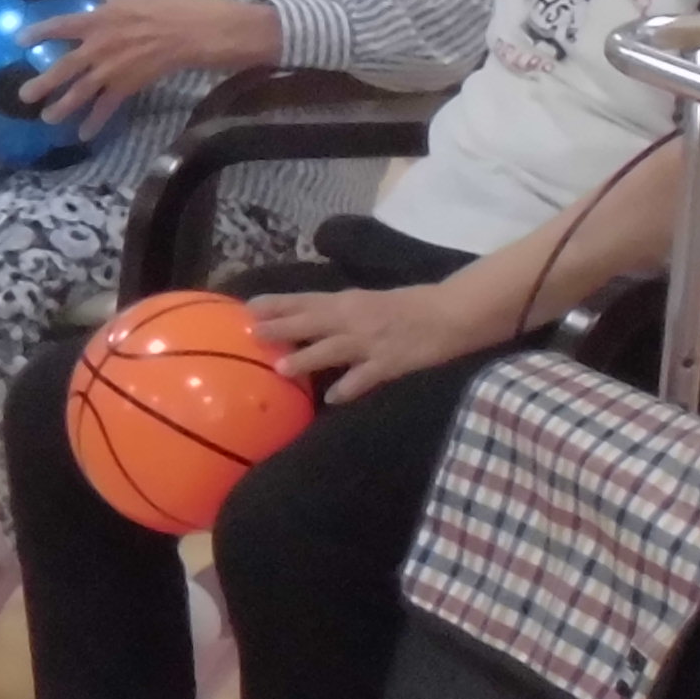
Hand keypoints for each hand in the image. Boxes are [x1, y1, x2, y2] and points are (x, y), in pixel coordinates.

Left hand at [16, 0, 282, 136]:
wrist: (192, 32)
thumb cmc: (166, 9)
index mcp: (99, 19)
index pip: (61, 25)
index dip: (38, 32)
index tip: (19, 40)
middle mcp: (99, 44)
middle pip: (64, 66)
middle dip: (42, 82)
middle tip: (23, 95)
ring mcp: (112, 67)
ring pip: (81, 91)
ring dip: (62, 107)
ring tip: (46, 119)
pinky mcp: (128, 85)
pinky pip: (107, 107)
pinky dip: (95, 122)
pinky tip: (83, 135)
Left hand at [247, 277, 506, 405]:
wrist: (450, 313)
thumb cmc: (409, 305)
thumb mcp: (368, 302)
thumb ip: (339, 312)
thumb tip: (306, 322)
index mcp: (349, 301)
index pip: (306, 300)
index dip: (278, 304)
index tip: (249, 308)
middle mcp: (355, 318)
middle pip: (312, 322)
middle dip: (282, 327)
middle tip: (253, 334)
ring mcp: (371, 342)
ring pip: (333, 349)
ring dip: (307, 358)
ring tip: (282, 369)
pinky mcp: (390, 362)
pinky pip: (365, 377)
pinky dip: (349, 387)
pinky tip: (333, 398)